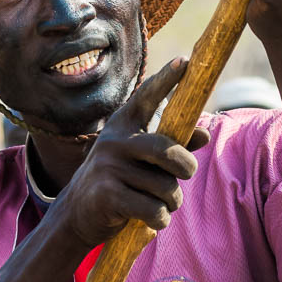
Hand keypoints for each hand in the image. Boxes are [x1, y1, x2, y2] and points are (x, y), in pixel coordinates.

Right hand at [52, 57, 210, 247]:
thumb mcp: (142, 159)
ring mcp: (108, 167)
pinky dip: (160, 219)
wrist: (77, 213)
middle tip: (186, 173)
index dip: (167, 79)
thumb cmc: (119, 180)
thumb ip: (173, 144)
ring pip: (165, 186)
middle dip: (185, 166)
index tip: (185, 61)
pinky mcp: (107, 195)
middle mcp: (113, 140)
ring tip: (159, 202)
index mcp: (123, 124)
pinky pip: (154, 210)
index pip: (147, 97)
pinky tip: (151, 220)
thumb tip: (205, 134)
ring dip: (171, 201)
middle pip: (167, 150)